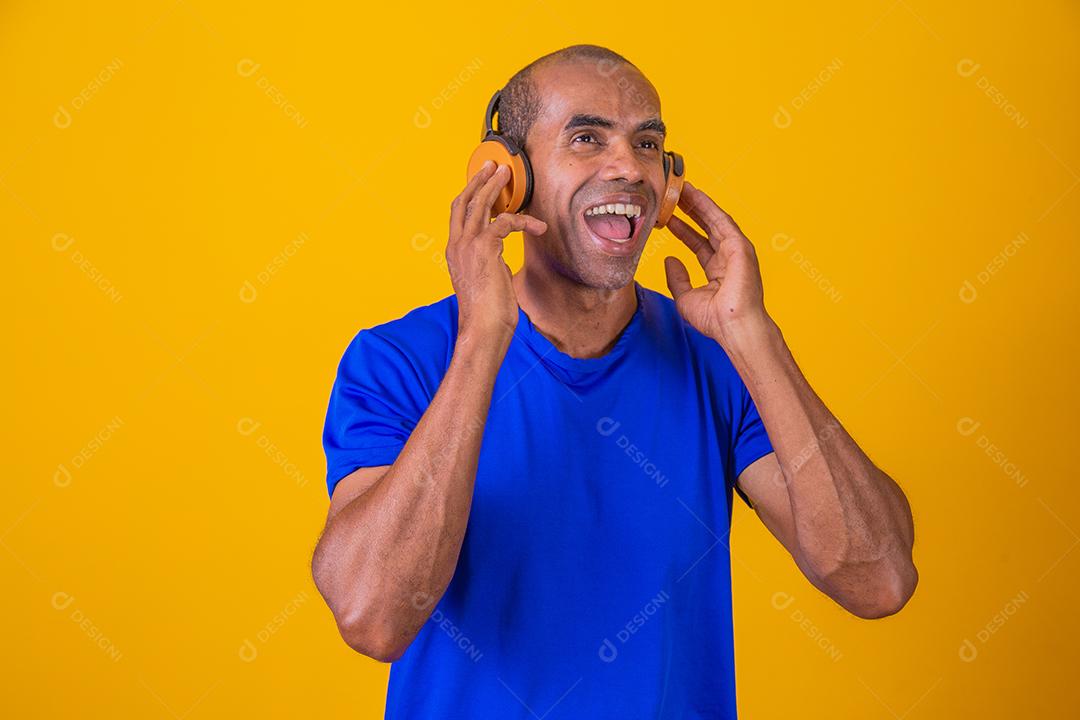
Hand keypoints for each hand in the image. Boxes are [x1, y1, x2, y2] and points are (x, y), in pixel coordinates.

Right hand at [447, 160, 546, 340]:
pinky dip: (523, 220)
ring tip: (507, 174)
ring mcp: (468, 245)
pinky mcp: (484, 248)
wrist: (483, 328)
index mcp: (454, 252)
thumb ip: (486, 264)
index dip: (469, 194)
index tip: (481, 182)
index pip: (458, 215)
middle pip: (465, 202)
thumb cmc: (487, 312)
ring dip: (495, 186)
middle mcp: (457, 245)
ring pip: (480, 204)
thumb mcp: (484, 281)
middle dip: (478, 181)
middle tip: (492, 167)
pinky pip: (505, 222)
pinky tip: (538, 226)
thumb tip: (496, 258)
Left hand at [662, 181, 770, 345]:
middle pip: (706, 227)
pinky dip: (708, 206)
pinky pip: (722, 221)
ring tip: (681, 189)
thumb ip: (677, 278)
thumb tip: (670, 260)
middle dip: (690, 210)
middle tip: (674, 196)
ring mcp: (736, 251)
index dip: (683, 229)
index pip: (698, 243)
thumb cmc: (715, 320)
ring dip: (698, 203)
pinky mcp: (740, 247)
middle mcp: (728, 257)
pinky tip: (696, 195)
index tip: (668, 217)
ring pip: (714, 220)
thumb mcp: (686, 297)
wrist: (734, 327)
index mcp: (718, 270)